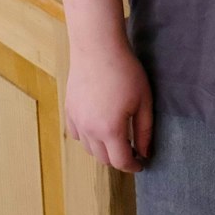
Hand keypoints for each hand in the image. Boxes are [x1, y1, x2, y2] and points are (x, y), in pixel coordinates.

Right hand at [63, 36, 152, 172]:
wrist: (98, 48)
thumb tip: (145, 152)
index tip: (141, 163)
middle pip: (103, 159)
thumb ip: (144, 130)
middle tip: (131, 151)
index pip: (121, 161)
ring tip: (115, 139)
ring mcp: (77, 121)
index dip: (133, 165)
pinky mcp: (69, 110)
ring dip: (102, 150)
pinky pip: (76, 134)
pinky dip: (87, 137)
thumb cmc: (125, 72)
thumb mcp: (143, 101)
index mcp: (110, 130)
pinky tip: (97, 127)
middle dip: (118, 159)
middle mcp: (90, 130)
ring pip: (88, 148)